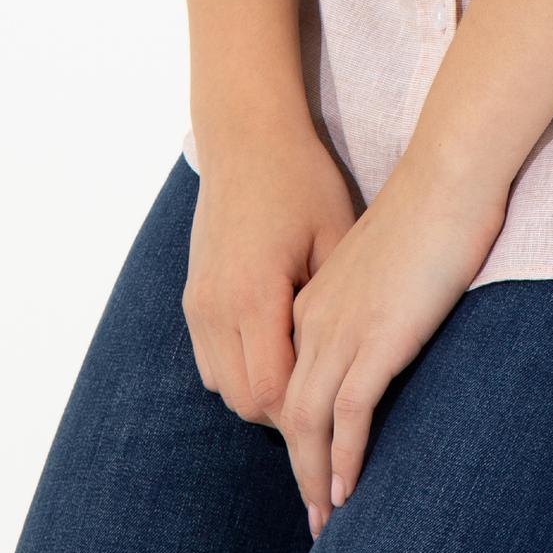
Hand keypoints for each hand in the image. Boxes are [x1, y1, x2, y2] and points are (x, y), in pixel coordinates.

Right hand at [183, 117, 361, 438]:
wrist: (246, 136)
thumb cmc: (302, 181)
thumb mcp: (335, 237)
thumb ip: (338, 306)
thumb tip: (359, 361)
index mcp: (254, 296)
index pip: (274, 393)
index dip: (309, 415)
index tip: (345, 416)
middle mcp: (216, 308)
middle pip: (245, 401)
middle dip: (286, 415)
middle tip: (332, 407)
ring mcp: (198, 303)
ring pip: (223, 386)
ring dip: (260, 393)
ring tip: (307, 383)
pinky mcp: (193, 296)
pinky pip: (210, 361)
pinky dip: (240, 371)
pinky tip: (277, 353)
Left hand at [282, 145, 509, 534]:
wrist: (446, 175)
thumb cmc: (429, 213)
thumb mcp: (386, 266)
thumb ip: (374, 302)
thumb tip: (385, 330)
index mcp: (315, 302)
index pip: (293, 382)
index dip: (300, 434)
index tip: (315, 471)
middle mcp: (315, 320)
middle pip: (291, 412)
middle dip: (301, 470)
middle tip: (316, 517)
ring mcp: (342, 329)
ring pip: (309, 423)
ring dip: (316, 478)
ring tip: (328, 520)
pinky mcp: (376, 338)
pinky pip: (348, 414)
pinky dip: (346, 458)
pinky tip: (351, 491)